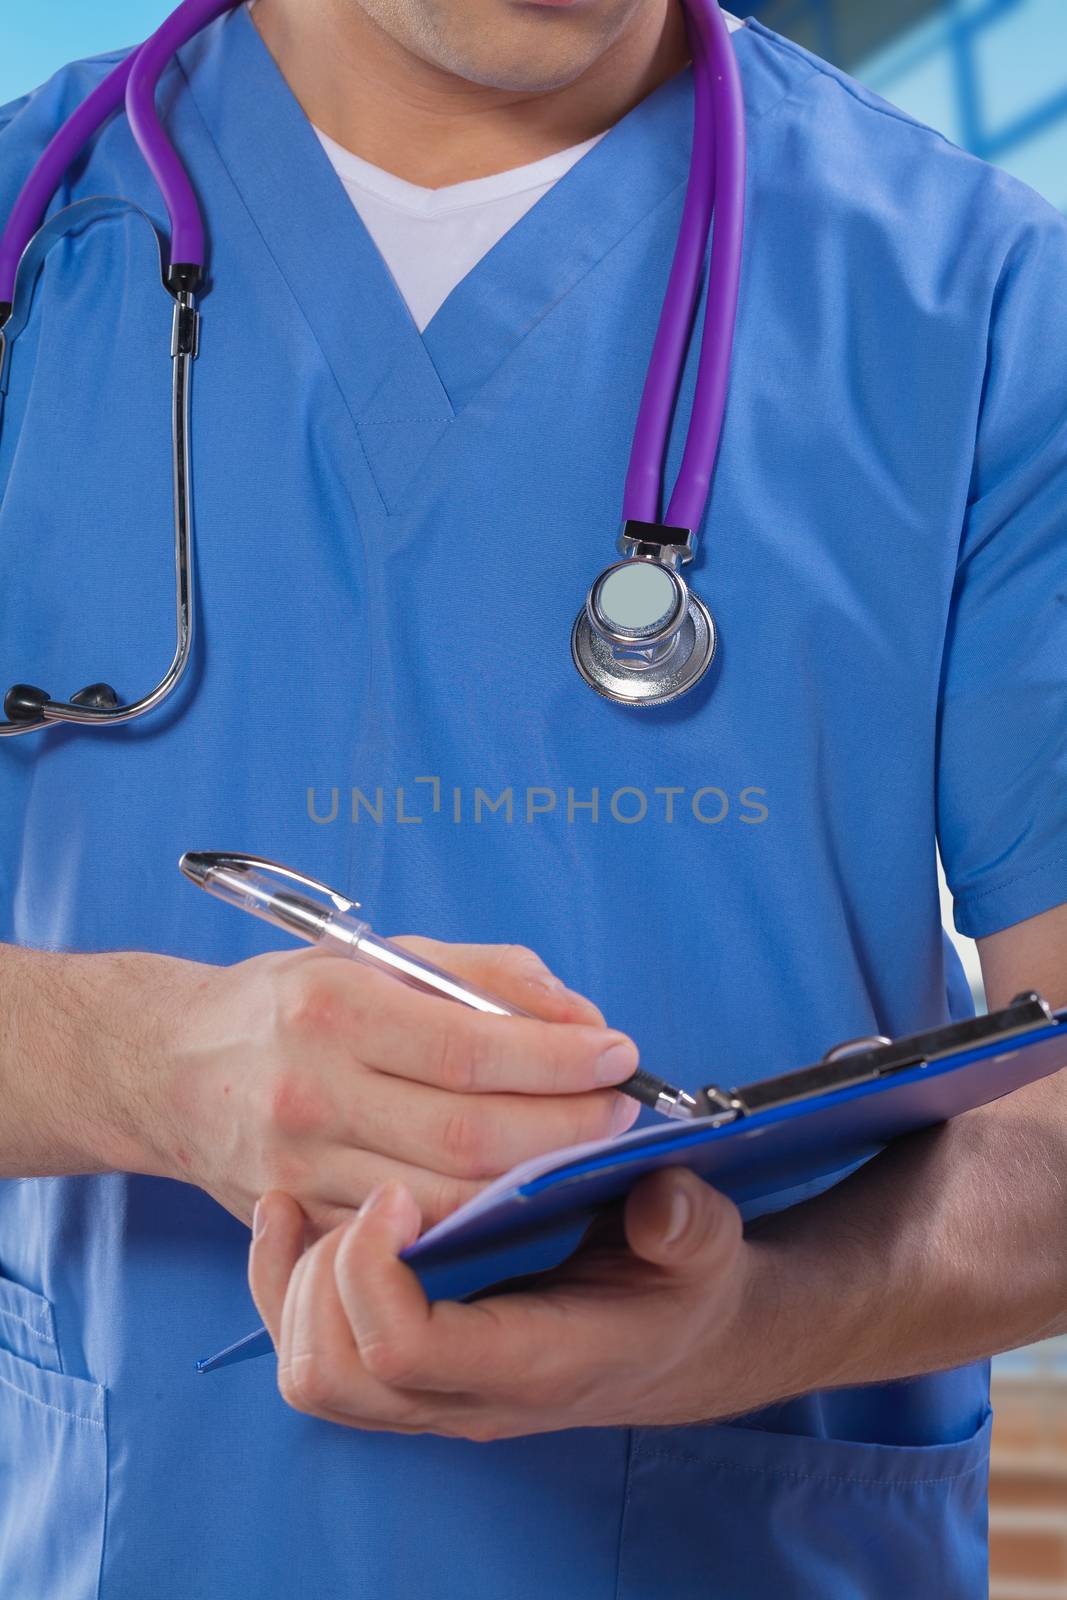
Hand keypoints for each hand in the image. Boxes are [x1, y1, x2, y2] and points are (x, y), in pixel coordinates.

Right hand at [146, 941, 639, 1234]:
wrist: (171, 1067)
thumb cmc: (296, 1001)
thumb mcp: (380, 956)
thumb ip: (487, 976)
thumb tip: (582, 1016)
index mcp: (335, 1006)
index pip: (471, 1049)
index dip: (559, 1060)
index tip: (619, 1054)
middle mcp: (312, 1090)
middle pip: (469, 1136)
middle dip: (567, 1128)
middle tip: (621, 1110)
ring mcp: (302, 1168)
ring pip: (446, 1201)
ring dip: (534, 1182)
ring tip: (584, 1150)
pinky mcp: (301, 1220)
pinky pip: (408, 1236)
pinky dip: (477, 1221)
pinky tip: (521, 1193)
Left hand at [248, 1168, 767, 1439]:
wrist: (678, 1340)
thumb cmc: (681, 1285)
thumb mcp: (706, 1247)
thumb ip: (688, 1226)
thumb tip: (660, 1203)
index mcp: (535, 1364)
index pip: (406, 1351)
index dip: (375, 1268)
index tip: (397, 1191)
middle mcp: (470, 1397)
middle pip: (335, 1374)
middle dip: (326, 1274)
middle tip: (371, 1197)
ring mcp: (433, 1396)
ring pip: (312, 1375)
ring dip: (297, 1285)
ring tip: (326, 1205)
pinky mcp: (410, 1376)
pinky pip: (313, 1357)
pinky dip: (284, 1288)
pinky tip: (294, 1219)